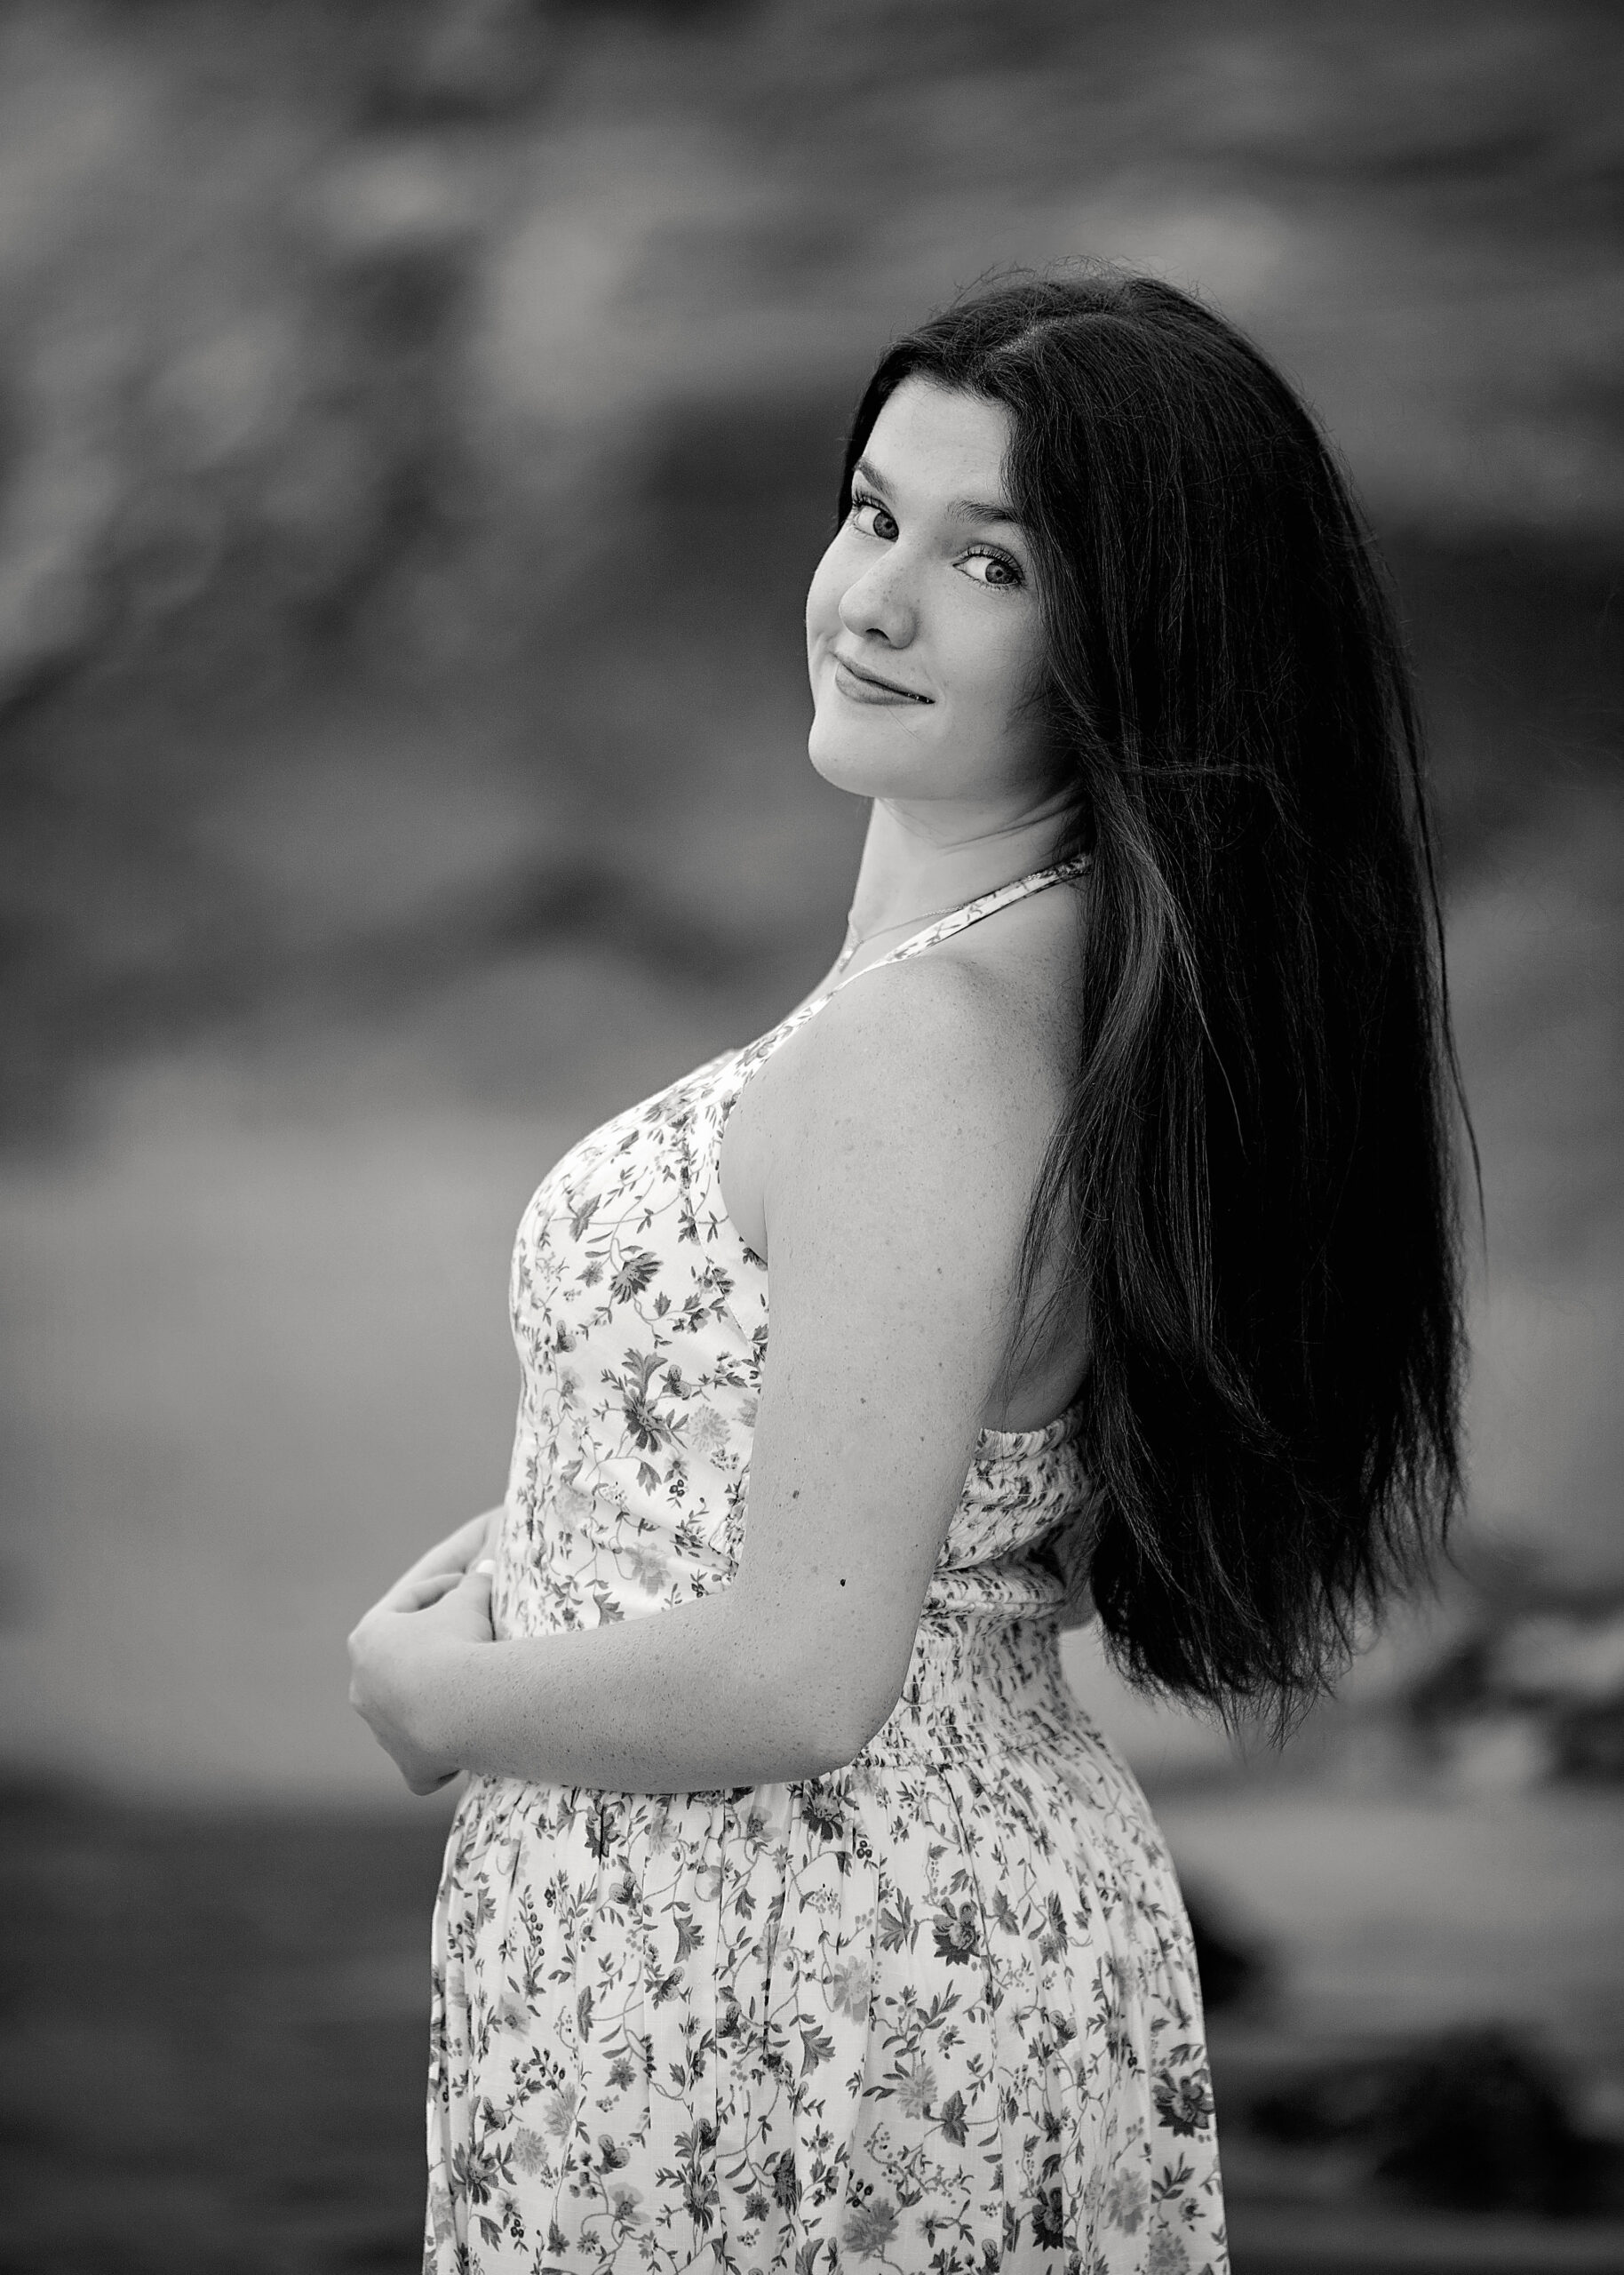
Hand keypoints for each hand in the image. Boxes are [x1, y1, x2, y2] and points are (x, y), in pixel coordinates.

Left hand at [348, 1510, 500, 1795]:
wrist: (461, 1703)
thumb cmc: (458, 1641)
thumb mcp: (469, 1599)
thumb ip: (474, 1582)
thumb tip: (488, 1567)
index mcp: (369, 1639)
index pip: (405, 1603)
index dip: (440, 1588)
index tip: (468, 1583)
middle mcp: (363, 1686)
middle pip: (398, 1662)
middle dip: (428, 1649)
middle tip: (464, 1637)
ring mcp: (381, 1730)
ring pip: (402, 1713)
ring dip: (429, 1703)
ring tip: (468, 1690)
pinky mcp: (407, 1765)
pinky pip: (420, 1763)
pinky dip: (436, 1759)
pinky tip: (456, 1752)